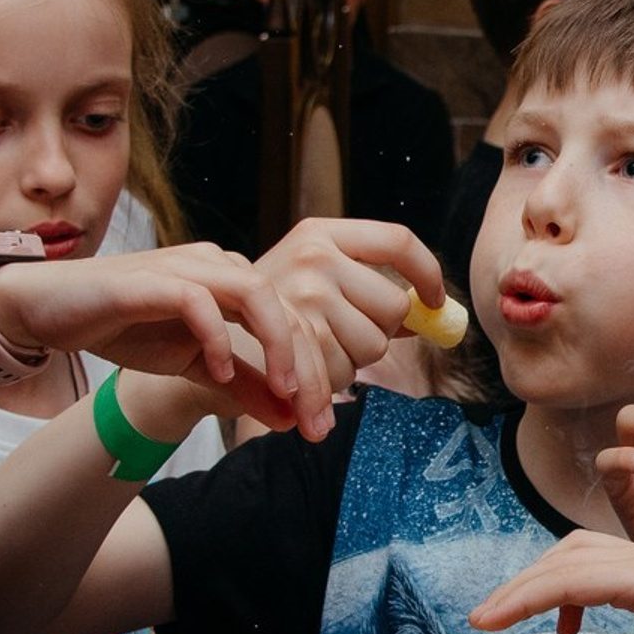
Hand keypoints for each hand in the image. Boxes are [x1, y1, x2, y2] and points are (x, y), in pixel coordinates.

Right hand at [0, 244, 321, 435]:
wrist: (53, 308)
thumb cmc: (126, 327)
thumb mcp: (195, 366)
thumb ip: (244, 387)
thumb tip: (291, 420)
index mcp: (236, 283)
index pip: (298, 322)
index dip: (316, 375)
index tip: (320, 426)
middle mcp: (220, 266)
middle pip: (290, 309)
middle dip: (308, 371)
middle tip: (315, 423)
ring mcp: (186, 267)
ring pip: (257, 294)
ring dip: (278, 345)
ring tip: (283, 391)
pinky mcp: (150, 279)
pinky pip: (197, 299)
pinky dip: (215, 336)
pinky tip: (217, 374)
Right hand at [254, 217, 447, 400]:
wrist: (198, 343)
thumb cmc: (268, 318)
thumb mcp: (313, 286)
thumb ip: (366, 295)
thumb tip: (431, 315)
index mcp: (322, 234)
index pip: (397, 240)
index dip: (427, 272)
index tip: (435, 303)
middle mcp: (313, 255)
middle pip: (392, 306)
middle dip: (377, 334)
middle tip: (336, 341)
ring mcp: (301, 292)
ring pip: (372, 345)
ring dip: (350, 366)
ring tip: (311, 358)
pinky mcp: (293, 334)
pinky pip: (343, 374)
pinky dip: (332, 393)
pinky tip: (311, 400)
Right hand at [469, 532, 633, 633]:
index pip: (567, 579)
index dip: (520, 599)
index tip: (483, 621)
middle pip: (565, 557)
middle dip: (520, 587)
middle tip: (484, 620)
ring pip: (579, 552)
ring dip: (544, 581)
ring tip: (519, 620)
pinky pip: (599, 560)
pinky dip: (572, 583)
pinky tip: (570, 624)